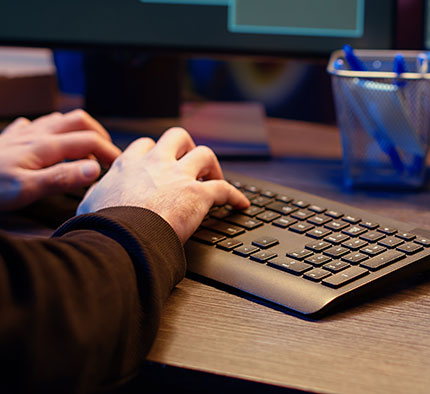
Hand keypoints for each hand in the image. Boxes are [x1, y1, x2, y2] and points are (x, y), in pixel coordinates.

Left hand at [0, 110, 121, 210]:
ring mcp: (23, 133)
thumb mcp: (27, 189)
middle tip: (106, 154)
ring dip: (78, 131)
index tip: (120, 165)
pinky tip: (49, 143)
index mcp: (45, 146)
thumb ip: (62, 178)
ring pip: (59, 120)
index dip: (109, 151)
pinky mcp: (9, 138)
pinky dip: (50, 131)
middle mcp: (37, 134)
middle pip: (79, 121)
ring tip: (84, 149)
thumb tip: (95, 169)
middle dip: (99, 135)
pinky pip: (35, 125)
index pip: (90, 141)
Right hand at [77, 127, 249, 243]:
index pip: (145, 145)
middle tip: (190, 163)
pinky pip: (225, 189)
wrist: (122, 237)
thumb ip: (97, 195)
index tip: (160, 163)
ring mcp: (179, 176)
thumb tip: (94, 201)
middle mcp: (156, 164)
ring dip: (212, 166)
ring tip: (214, 178)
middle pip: (177, 137)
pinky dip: (235, 196)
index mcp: (129, 165)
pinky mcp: (198, 194)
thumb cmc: (105, 226)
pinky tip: (240, 204)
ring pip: (205, 154)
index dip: (155, 152)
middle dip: (186, 146)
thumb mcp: (90, 204)